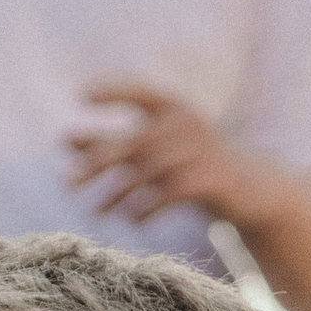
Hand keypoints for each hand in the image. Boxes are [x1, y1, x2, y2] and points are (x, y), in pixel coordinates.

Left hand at [66, 84, 265, 231]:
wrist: (249, 189)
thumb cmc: (191, 166)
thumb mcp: (152, 151)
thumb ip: (112, 143)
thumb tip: (62, 140)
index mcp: (173, 107)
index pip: (139, 91)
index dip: (112, 91)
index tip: (80, 96)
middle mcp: (187, 122)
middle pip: (135, 140)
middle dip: (98, 160)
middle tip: (67, 183)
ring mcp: (202, 150)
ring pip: (151, 170)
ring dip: (119, 193)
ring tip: (96, 210)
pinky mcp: (212, 179)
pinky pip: (172, 193)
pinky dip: (148, 207)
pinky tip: (130, 220)